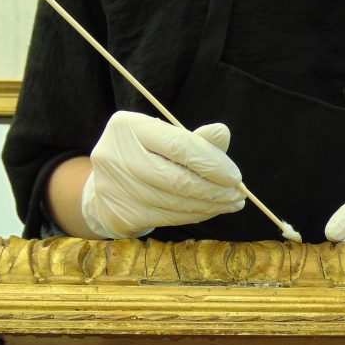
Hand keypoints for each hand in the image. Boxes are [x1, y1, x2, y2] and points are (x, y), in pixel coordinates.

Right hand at [81, 111, 245, 238]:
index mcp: (129, 126)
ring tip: (230, 204)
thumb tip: (223, 132)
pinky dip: (193, 215)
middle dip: (215, 190)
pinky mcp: (120, 213)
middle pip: (177, 179)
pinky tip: (209, 211)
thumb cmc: (145, 156)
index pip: (179, 146)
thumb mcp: (166, 139)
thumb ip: (196, 140)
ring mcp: (114, 187)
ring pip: (174, 202)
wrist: (107, 186)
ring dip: (209, 206)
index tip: (236, 177)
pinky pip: (167, 218)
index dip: (212, 163)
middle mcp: (116, 155)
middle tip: (238, 195)